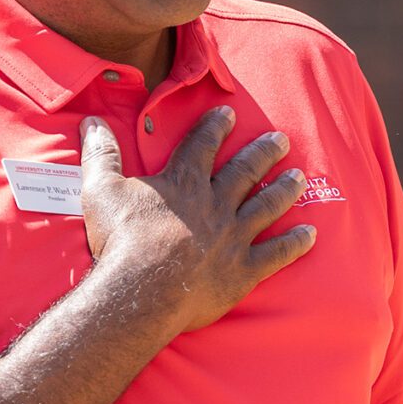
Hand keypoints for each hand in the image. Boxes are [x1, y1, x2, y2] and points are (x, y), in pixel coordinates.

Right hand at [77, 108, 313, 331]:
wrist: (142, 290)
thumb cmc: (120, 240)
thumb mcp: (100, 190)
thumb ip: (100, 154)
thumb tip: (90, 122)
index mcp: (184, 182)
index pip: (203, 145)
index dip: (215, 127)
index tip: (229, 114)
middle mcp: (215, 204)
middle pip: (245, 171)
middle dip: (264, 152)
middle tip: (281, 139)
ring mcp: (233, 236)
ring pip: (266, 206)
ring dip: (284, 190)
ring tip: (298, 176)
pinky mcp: (243, 270)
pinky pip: (276, 254)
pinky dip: (295, 244)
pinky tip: (312, 235)